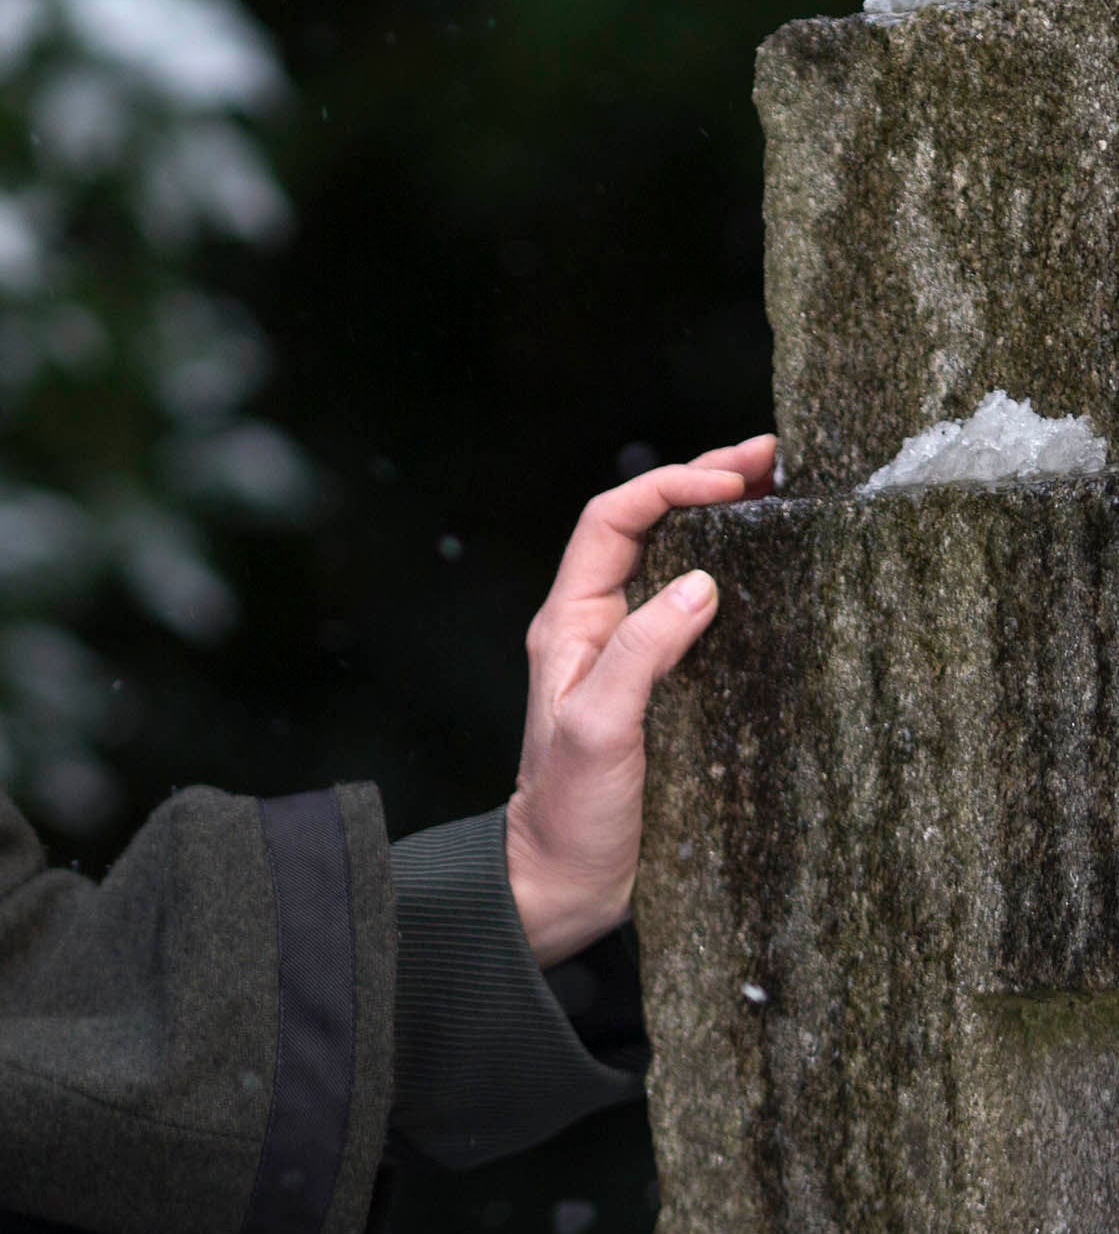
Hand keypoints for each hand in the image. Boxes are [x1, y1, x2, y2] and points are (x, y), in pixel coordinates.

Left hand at [502, 432, 774, 967]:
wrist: (561, 882)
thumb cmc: (569, 810)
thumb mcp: (601, 728)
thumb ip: (642, 652)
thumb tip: (701, 583)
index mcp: (569, 621)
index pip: (613, 521)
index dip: (670, 488)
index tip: (734, 480)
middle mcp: (596, 626)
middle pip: (647, 529)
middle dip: (703, 485)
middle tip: (773, 459)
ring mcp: (628, 655)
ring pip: (674, 564)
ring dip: (722, 524)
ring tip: (781, 492)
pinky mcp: (661, 690)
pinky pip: (694, 615)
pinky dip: (734, 580)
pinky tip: (774, 576)